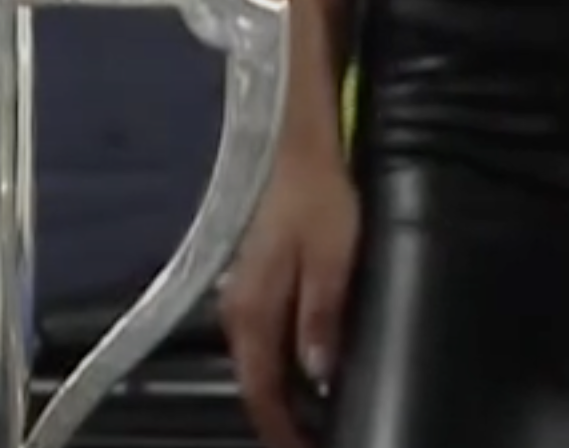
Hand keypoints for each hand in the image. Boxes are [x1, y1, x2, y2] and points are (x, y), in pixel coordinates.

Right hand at [220, 154, 358, 447]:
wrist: (293, 150)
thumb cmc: (318, 200)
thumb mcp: (331, 258)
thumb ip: (321, 317)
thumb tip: (319, 375)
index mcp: (255, 311)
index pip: (261, 390)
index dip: (282, 430)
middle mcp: (237, 311)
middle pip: (253, 383)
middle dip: (279, 420)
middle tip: (311, 441)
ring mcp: (239, 297)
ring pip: (254, 364)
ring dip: (278, 397)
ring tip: (311, 419)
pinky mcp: (248, 284)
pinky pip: (258, 343)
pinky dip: (277, 369)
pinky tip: (302, 373)